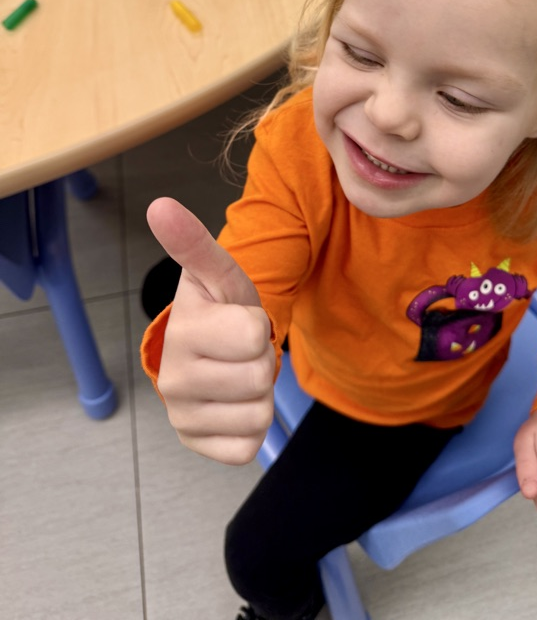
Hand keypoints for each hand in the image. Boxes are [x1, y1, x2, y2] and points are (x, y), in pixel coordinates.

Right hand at [146, 197, 275, 465]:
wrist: (205, 351)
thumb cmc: (217, 309)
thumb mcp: (217, 273)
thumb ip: (194, 242)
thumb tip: (161, 205)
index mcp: (182, 331)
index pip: (254, 335)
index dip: (257, 324)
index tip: (238, 319)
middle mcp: (173, 380)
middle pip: (260, 377)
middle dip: (260, 359)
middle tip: (240, 349)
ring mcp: (182, 418)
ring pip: (258, 415)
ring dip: (259, 393)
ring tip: (236, 372)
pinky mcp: (197, 446)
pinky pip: (249, 446)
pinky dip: (251, 426)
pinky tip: (232, 402)